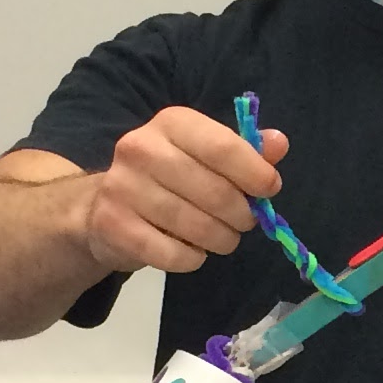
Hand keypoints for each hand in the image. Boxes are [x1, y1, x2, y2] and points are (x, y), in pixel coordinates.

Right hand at [85, 107, 285, 275]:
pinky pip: (174, 255)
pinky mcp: (113, 225)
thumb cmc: (170, 177)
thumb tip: (279, 142)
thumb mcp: (206, 154)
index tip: (269, 190)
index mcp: (172, 123)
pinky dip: (194, 259)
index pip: (224, 147)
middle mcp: (142, 148)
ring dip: (223, 240)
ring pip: (199, 227)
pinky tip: (192, 250)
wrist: (104, 205)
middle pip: (217, 193)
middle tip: (244, 221)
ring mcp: (123, 187)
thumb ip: (246, 150)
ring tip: (221, 237)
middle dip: (243, 215)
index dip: (256, 174)